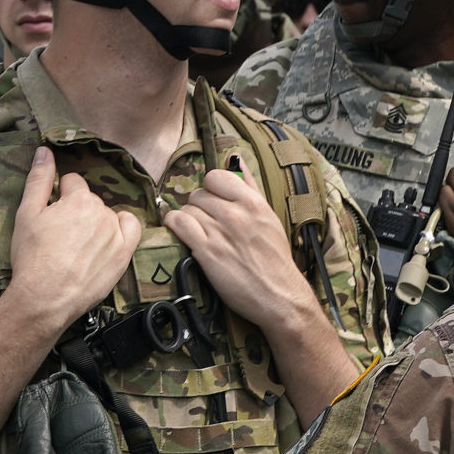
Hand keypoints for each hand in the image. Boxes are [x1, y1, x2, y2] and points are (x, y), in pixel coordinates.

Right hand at [10, 148, 141, 340]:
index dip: (60, 195)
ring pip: (108, 215)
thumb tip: (45, 151)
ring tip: (78, 244)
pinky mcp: (124, 253)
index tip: (53, 213)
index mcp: (79, 199)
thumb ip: (39, 179)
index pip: (73, 182)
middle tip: (61, 234)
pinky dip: (122, 228)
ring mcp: (116, 233)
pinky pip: (132, 228)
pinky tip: (107, 238)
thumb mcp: (27, 214)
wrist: (46, 296)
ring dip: (96, 222)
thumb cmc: (33, 257)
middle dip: (77, 210)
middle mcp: (102, 212)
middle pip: (90, 200)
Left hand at [163, 166, 317, 336]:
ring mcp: (220, 232)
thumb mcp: (268, 216)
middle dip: (199, 206)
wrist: (278, 295)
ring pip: (187, 209)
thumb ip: (250, 185)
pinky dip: (175, 225)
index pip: (215, 177)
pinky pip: (179, 224)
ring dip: (188, 219)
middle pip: (198, 194)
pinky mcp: (207, 252)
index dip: (210, 189)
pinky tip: (182, 232)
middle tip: (207, 222)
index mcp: (253, 203)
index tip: (214, 201)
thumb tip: (235, 158)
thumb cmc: (274, 258)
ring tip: (198, 232)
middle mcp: (236, 214)